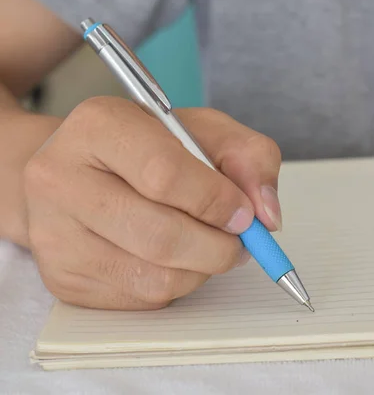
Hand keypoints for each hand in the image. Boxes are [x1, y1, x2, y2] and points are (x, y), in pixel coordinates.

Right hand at [23, 97, 282, 309]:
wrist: (81, 173)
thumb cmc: (148, 149)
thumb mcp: (204, 132)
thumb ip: (249, 158)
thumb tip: (268, 215)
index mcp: (99, 126)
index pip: (164, 174)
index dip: (217, 202)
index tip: (245, 215)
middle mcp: (60, 178)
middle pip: (161, 236)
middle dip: (219, 247)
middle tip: (240, 242)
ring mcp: (54, 234)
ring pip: (155, 277)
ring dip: (202, 269)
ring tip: (207, 245)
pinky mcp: (62, 278)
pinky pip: (141, 299)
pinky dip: (176, 284)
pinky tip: (173, 258)